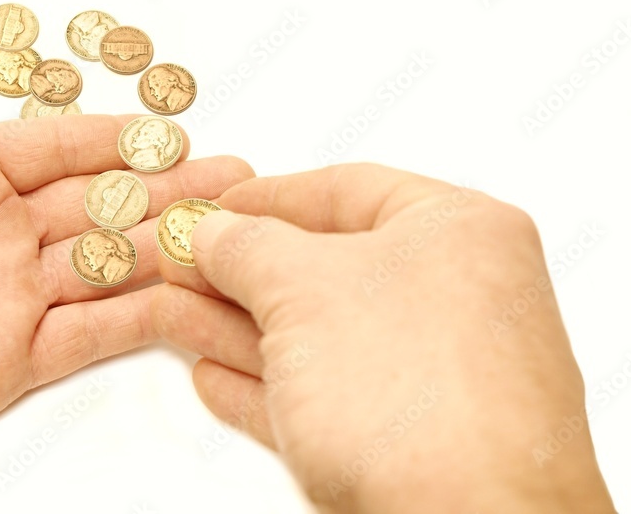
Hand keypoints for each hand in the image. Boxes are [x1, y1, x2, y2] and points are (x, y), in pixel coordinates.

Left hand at [0, 4, 252, 511]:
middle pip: (100, 204)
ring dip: (172, 247)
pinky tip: (194, 297)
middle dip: (168, 190)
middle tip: (235, 177)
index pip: (59, 147)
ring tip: (235, 231)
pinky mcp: (14, 360)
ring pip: (110, 264)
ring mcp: (9, 297)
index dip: (119, 139)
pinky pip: (95, 333)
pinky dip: (147, 316)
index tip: (176, 129)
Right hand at [151, 164, 614, 513]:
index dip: (268, 194)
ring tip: (172, 315)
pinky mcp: (409, 441)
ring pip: (314, 338)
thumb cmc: (414, 392)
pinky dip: (265, 387)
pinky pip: (322, 397)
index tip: (216, 203)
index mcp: (458, 232)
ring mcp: (433, 375)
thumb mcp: (303, 288)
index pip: (348, 189)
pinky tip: (214, 378)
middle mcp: (456, 298)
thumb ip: (246, 247)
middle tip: (182, 262)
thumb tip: (214, 233)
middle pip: (323, 269)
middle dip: (239, 270)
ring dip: (236, 328)